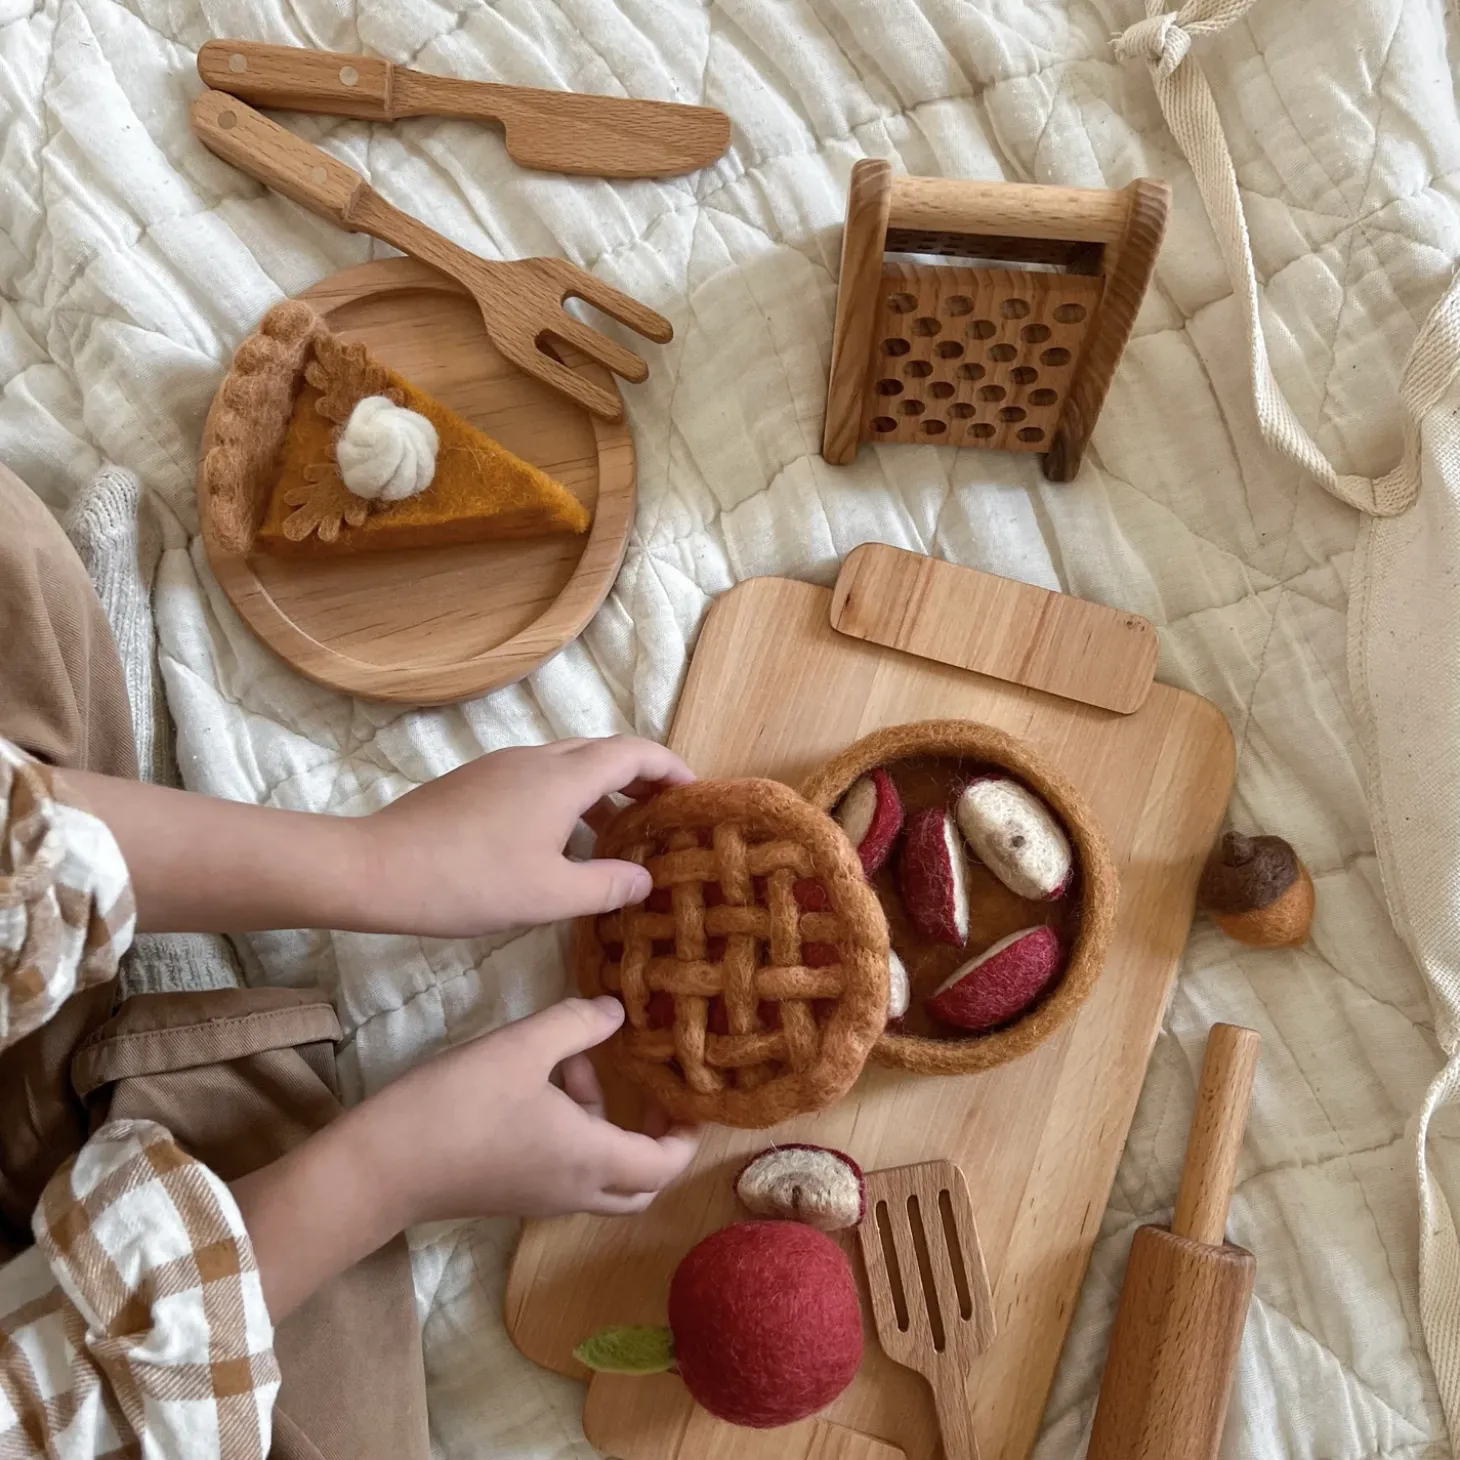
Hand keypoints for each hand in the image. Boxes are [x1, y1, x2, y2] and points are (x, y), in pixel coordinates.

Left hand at [67, 734, 691, 938]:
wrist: (377, 870)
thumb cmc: (470, 883)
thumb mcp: (550, 896)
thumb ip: (606, 886)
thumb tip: (645, 879)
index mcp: (563, 777)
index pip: (633, 753)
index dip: (669, 768)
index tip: (694, 793)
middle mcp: (536, 758)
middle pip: (602, 753)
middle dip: (638, 779)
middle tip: (661, 818)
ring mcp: (500, 766)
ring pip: (566, 767)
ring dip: (598, 793)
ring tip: (615, 838)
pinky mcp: (474, 782)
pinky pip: (536, 779)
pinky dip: (564, 800)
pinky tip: (557, 846)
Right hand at [356, 996, 695, 1221]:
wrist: (383, 1166)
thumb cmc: (460, 1104)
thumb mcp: (523, 1047)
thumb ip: (576, 1024)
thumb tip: (616, 1011)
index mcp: (592, 1158)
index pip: (665, 1164)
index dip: (687, 1134)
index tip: (692, 1098)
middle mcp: (575, 1189)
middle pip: (640, 1184)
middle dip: (654, 1141)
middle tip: (650, 1094)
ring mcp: (541, 1198)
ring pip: (601, 1175)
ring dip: (605, 1125)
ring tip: (576, 1061)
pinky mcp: (510, 1193)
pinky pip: (566, 1172)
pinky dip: (573, 1134)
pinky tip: (541, 1083)